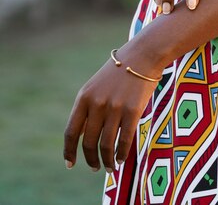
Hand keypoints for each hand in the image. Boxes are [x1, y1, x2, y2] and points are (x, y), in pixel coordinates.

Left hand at [63, 41, 161, 172]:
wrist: (142, 56)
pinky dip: (122, 154)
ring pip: (106, 145)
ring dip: (108, 161)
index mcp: (84, 97)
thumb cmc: (119, 72)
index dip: (69, 151)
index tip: (70, 164)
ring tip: (110, 167)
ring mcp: (115, 108)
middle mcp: (97, 104)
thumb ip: (88, 108)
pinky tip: (122, 159)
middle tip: (95, 168)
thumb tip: (81, 135)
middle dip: (91, 159)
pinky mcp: (133, 111)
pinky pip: (124, 140)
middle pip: (89, 142)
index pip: (71, 131)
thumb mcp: (96, 86)